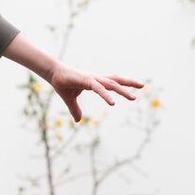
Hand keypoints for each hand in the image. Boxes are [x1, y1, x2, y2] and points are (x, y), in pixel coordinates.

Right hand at [2, 35, 143, 121]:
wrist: (52, 73)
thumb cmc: (62, 83)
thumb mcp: (70, 99)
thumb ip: (75, 109)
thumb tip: (78, 121)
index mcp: (94, 81)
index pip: (112, 80)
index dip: (123, 82)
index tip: (135, 86)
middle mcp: (96, 78)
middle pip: (116, 79)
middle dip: (129, 82)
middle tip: (143, 86)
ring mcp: (92, 79)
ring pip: (111, 84)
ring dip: (122, 91)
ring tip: (133, 98)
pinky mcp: (86, 81)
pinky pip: (99, 89)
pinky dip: (107, 95)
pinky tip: (112, 103)